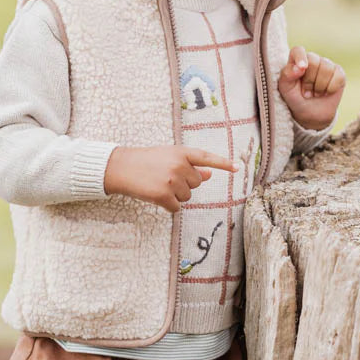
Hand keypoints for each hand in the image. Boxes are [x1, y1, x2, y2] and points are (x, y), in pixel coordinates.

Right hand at [104, 145, 238, 213]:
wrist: (121, 167)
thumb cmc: (146, 161)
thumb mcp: (168, 157)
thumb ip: (190, 165)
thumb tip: (209, 175)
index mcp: (181, 152)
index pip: (206, 158)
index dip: (222, 163)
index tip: (237, 168)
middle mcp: (179, 165)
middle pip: (196, 183)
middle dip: (184, 184)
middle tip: (166, 177)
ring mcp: (172, 180)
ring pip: (187, 197)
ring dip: (175, 195)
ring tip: (159, 184)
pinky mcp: (164, 195)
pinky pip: (177, 207)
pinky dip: (168, 205)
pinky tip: (156, 195)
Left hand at [278, 46, 345, 130]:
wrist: (311, 115)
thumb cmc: (295, 99)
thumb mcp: (285, 89)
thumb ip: (287, 75)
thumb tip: (299, 67)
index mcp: (296, 61)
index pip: (298, 50)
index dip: (301, 57)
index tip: (302, 68)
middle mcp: (312, 60)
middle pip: (313, 61)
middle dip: (309, 81)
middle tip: (306, 92)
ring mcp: (326, 65)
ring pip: (326, 69)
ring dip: (319, 87)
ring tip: (315, 93)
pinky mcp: (339, 73)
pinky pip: (338, 76)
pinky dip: (331, 88)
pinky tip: (326, 92)